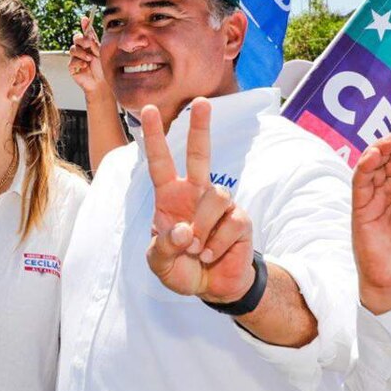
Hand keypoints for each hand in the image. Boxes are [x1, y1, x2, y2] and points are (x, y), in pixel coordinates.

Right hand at [68, 16, 109, 96]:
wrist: (101, 83)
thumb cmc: (103, 68)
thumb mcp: (100, 53)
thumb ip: (94, 43)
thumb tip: (88, 33)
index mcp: (90, 44)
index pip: (86, 32)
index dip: (84, 25)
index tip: (85, 19)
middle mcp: (82, 49)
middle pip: (76, 38)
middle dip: (82, 40)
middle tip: (88, 44)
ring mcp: (76, 58)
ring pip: (73, 49)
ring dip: (82, 53)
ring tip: (89, 59)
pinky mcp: (72, 67)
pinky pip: (72, 61)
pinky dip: (79, 63)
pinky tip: (85, 66)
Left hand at [142, 100, 254, 302]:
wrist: (211, 288)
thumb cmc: (181, 268)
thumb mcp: (160, 263)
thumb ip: (164, 247)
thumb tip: (185, 230)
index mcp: (170, 197)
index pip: (160, 163)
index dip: (155, 138)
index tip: (150, 110)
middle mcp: (196, 194)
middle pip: (200, 155)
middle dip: (200, 128)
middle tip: (201, 102)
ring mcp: (220, 205)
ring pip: (215, 196)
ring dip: (203, 228)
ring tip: (198, 250)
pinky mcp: (240, 219)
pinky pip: (231, 222)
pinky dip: (217, 244)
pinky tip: (212, 254)